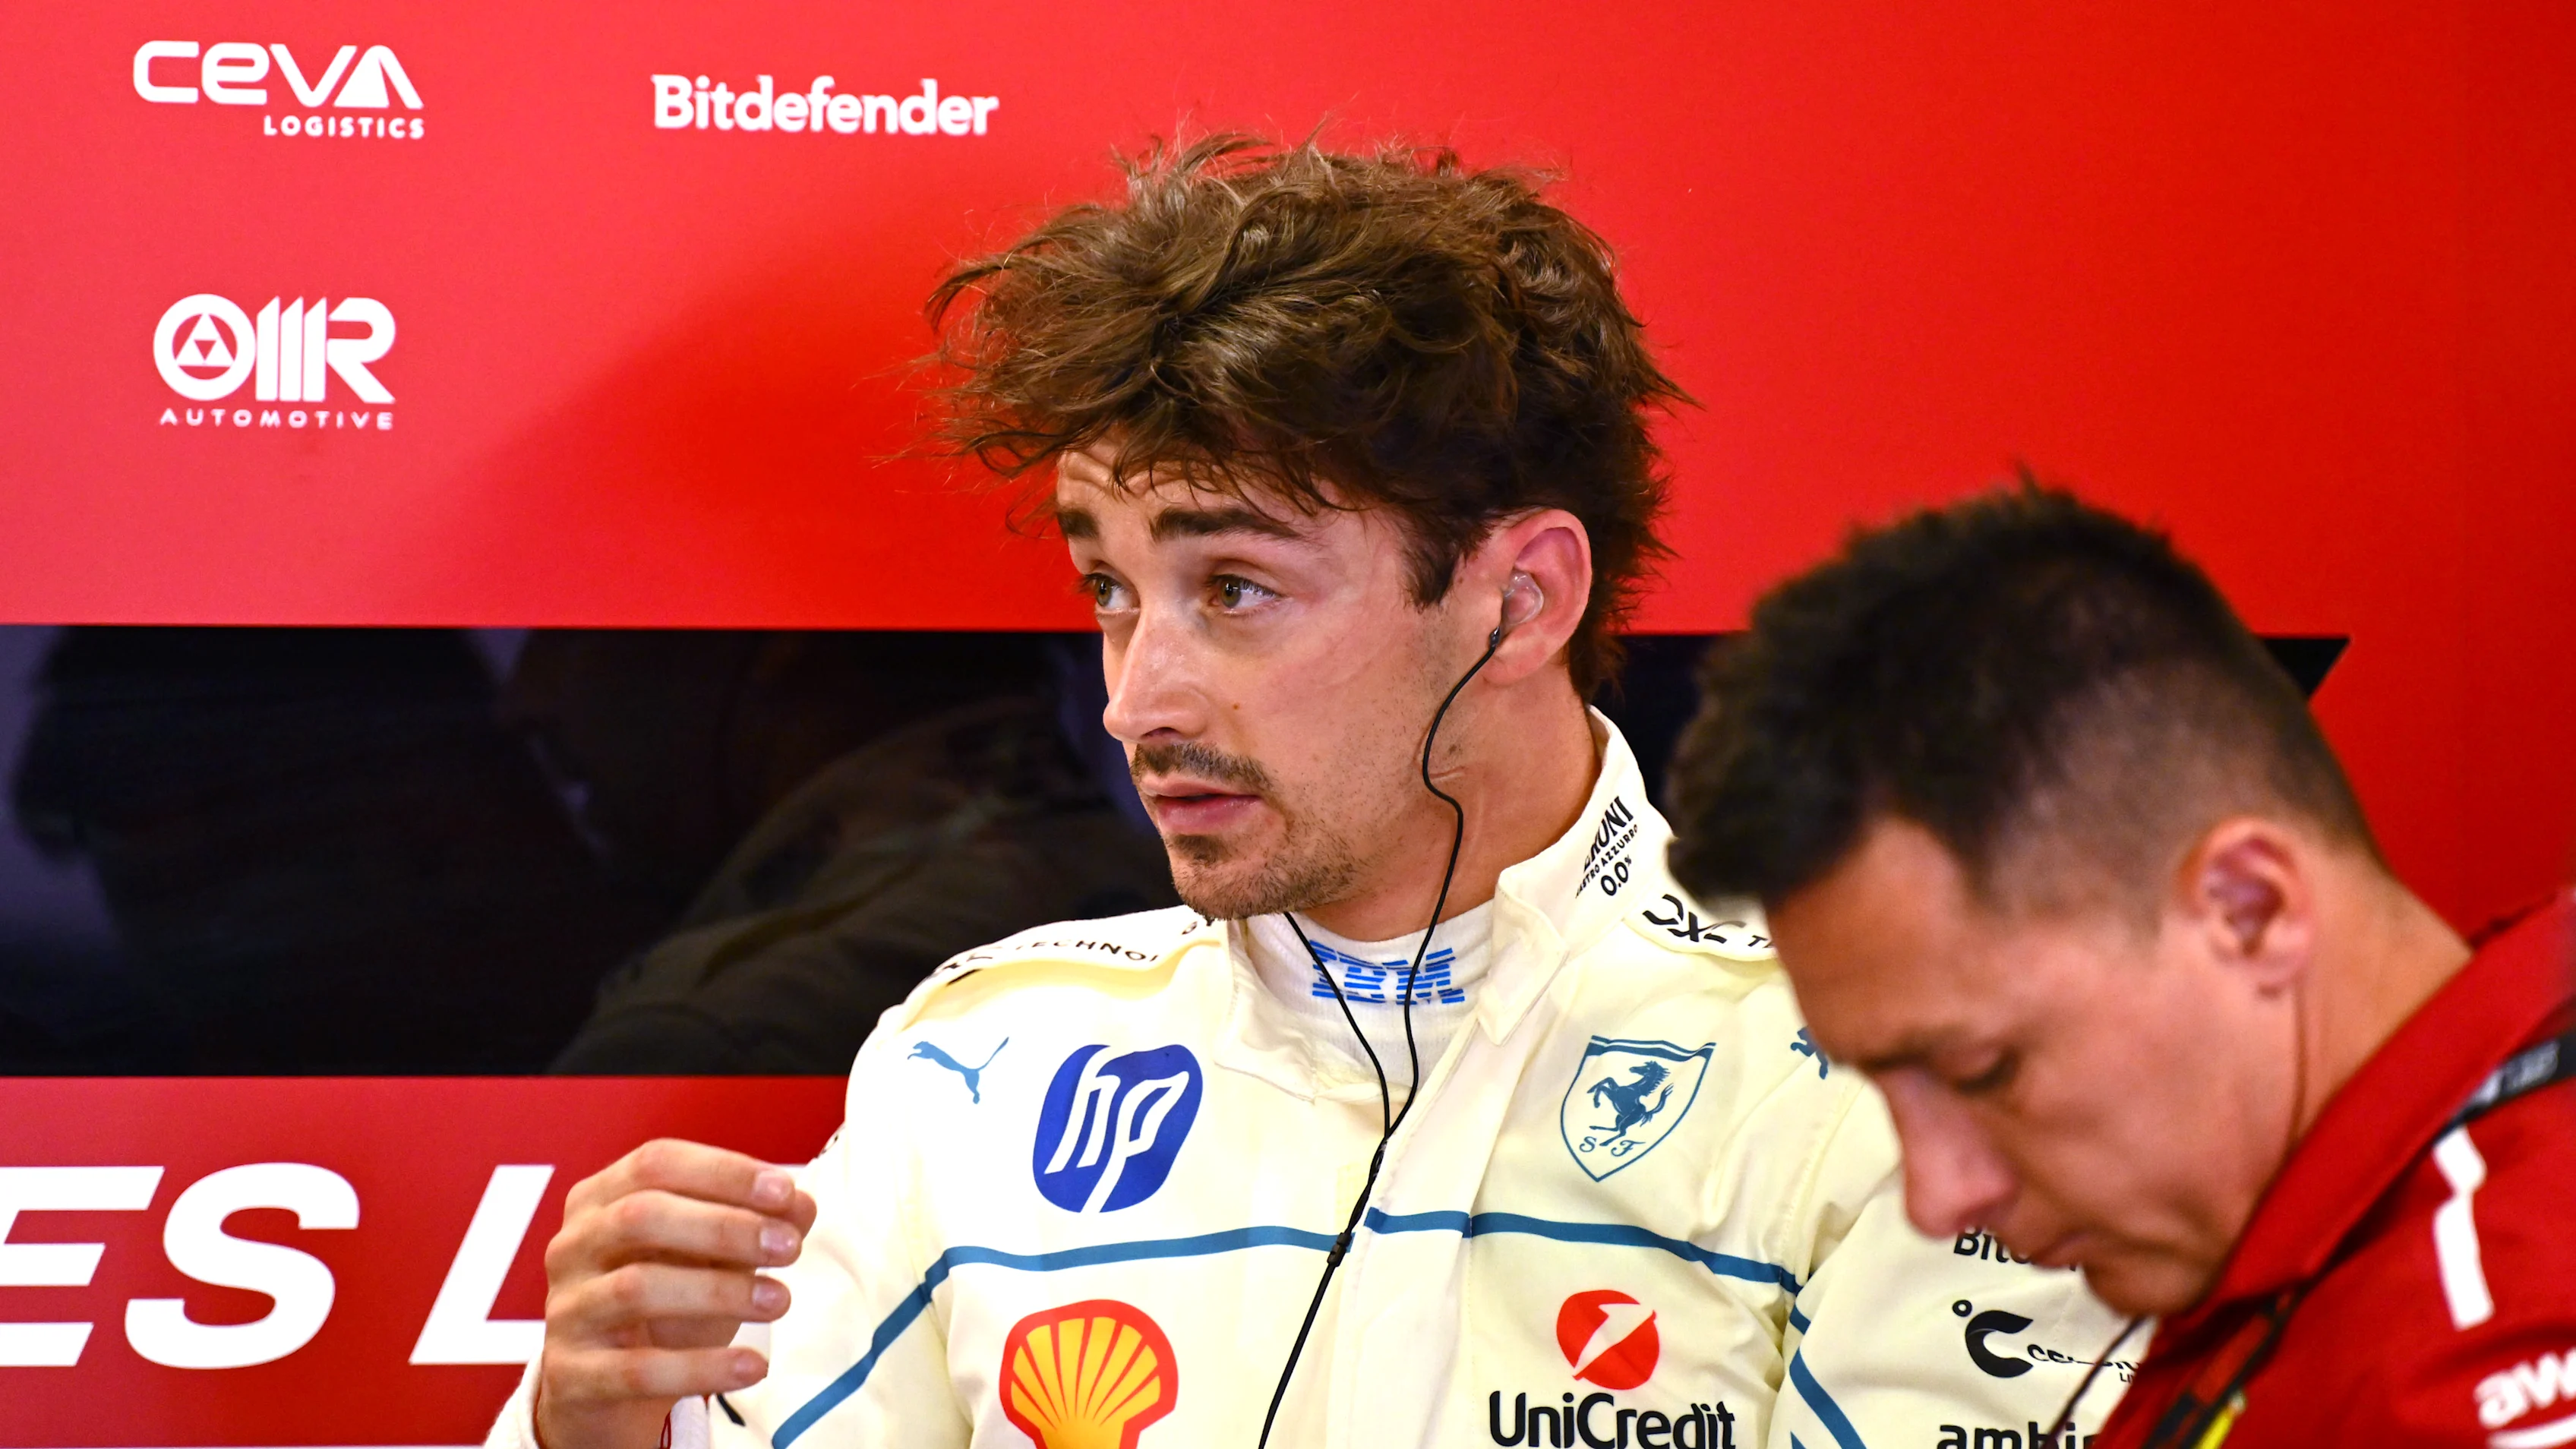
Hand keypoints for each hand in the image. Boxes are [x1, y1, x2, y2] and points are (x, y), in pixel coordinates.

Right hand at [533, 1139, 820, 1448]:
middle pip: (640, 1216)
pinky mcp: (572, 1375)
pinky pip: (637, 1370)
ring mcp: (566, 1310)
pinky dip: (701, 1368)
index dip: (723, 1173)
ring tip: (780, 1300)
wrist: (607, 1392)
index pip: (656, 1164)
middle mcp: (573, 1246)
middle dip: (724, 1227)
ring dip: (718, 1293)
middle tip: (789, 1247)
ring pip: (635, 1289)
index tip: (785, 1192)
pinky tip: (753, 1367)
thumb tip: (801, 1204)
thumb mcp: (711, 1258)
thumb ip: (754, 1224)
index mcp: (601, 1198)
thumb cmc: (665, 1306)